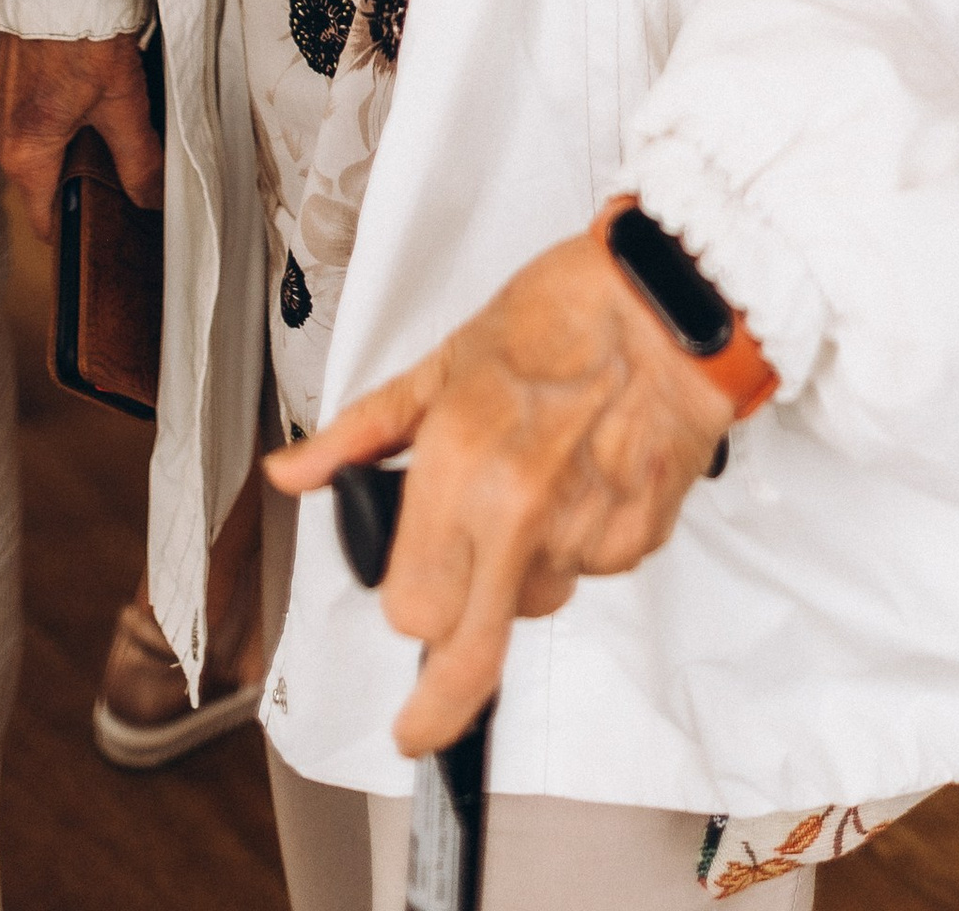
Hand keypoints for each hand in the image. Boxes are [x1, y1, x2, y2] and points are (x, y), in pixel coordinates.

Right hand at [0, 29, 163, 237]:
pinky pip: (30, 126)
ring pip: (38, 155)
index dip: (77, 229)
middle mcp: (0, 139)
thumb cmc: (84, 35)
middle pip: (42, 187)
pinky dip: (58, 125)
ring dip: (70, 150)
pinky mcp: (4, 88)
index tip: (105, 228)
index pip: (44, 221)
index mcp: (23, 155)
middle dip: (79, 183)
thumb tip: (152, 201)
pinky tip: (88, 103)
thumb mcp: (123, 106)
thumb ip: (139, 162)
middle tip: (121, 171)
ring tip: (109, 130)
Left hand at [265, 227, 732, 754]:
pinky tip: (580, 482)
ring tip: (535, 488)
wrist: (665, 299)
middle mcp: (522, 512)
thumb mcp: (443, 363)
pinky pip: (588, 574)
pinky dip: (577, 546)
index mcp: (461, 464)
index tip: (404, 607)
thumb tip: (293, 473)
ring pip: (532, 605)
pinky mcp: (638, 541)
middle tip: (440, 654)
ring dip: (521, 574)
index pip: (412, 610)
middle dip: (447, 659)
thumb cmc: (559, 314)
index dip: (404, 602)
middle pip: (468, 656)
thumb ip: (360, 434)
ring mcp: (586, 534)